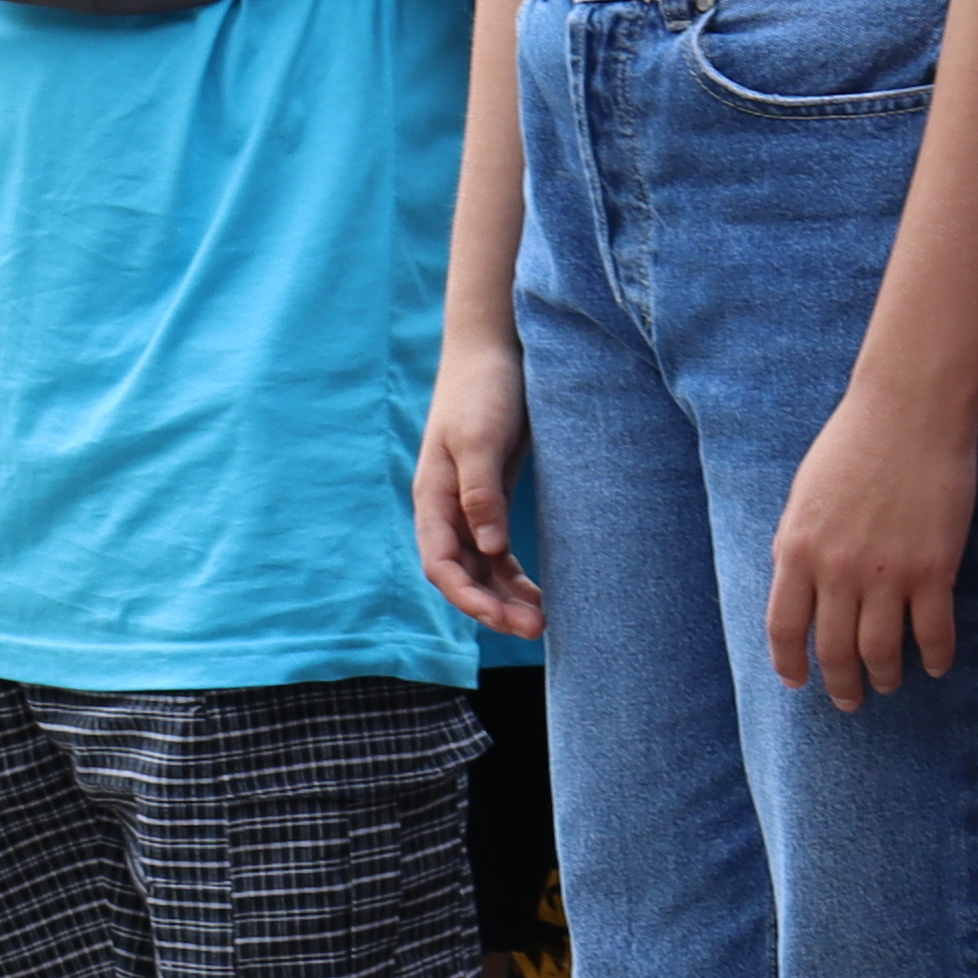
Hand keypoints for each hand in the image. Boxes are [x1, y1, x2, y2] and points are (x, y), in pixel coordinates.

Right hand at [415, 324, 547, 641]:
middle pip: (462, 574)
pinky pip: (499, 552)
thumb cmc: (484, 388)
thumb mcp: (480, 438)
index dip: (467, 596)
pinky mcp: (493, 497)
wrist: (495, 348)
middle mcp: (446, 507)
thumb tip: (489, 548)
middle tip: (535, 629)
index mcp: (433, 495)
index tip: (500, 619)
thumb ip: (481, 492)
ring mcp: (470, 504)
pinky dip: (517, 577)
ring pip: (483, 568)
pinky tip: (543, 594)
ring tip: (543, 623)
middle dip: (492, 607)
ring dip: (507, 598)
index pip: (441, 562)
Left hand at [763, 361, 977, 708]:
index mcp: (796, 550)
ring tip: (889, 684)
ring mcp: (886, 574)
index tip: (797, 681)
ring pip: (882, 652)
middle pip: (834, 650)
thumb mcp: (804, 497)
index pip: (784, 628)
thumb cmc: (853, 443)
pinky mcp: (934, 570)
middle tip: (848, 701)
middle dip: (840, 684)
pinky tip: (935, 665)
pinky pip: (934, 633)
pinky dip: (935, 657)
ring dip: (885, 677)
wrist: (908, 412)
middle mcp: (836, 571)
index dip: (790, 663)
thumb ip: (800, 546)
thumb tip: (801, 589)